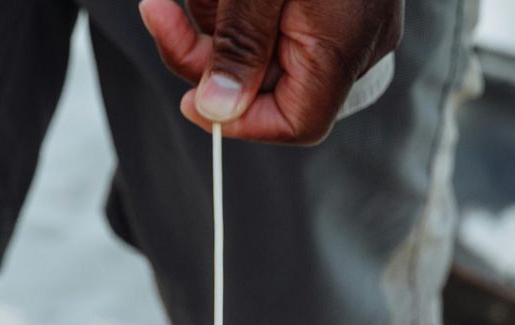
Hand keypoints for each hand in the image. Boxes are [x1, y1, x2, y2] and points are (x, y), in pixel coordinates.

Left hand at [139, 0, 400, 143]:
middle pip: (270, 86)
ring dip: (212, 19)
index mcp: (343, 44)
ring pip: (263, 49)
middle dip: (208, 53)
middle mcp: (354, 40)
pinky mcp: (331, 0)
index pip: (296, 123)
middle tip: (161, 12)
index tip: (192, 97)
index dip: (240, 121)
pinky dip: (234, 4)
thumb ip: (239, 46)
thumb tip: (216, 110)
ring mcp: (346, 18)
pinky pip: (274, 20)